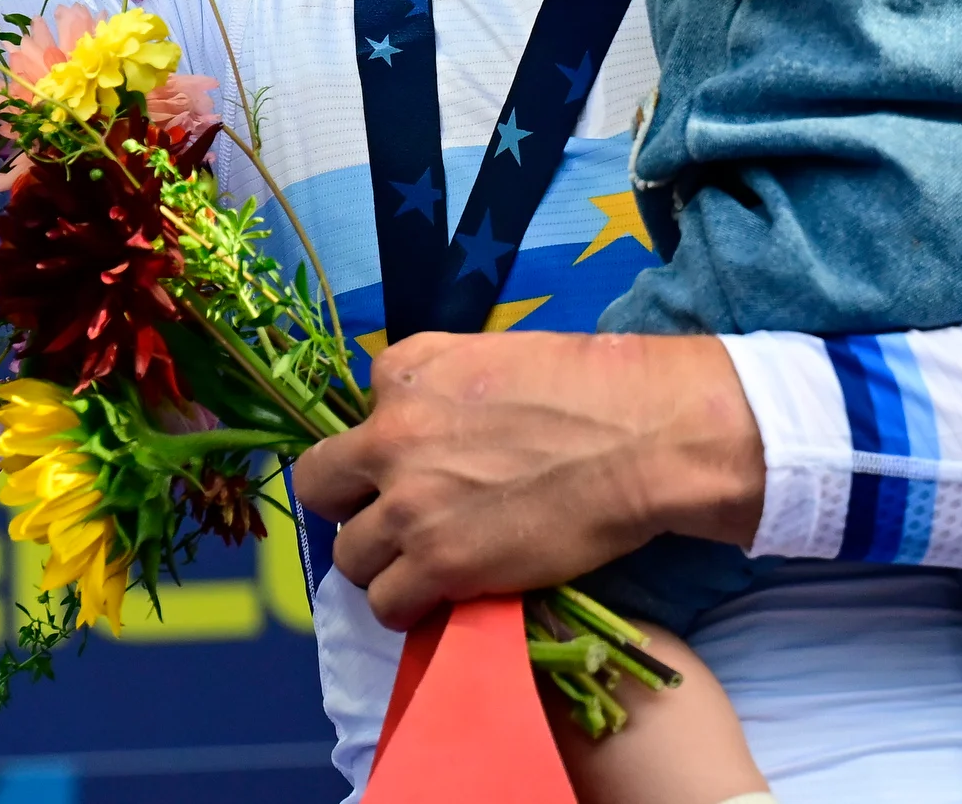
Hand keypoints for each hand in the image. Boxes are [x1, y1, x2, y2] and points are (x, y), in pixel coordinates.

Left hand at [291, 331, 764, 627]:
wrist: (641, 436)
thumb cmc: (588, 386)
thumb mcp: (491, 355)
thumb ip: (439, 383)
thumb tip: (427, 421)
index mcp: (404, 371)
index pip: (355, 418)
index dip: (382, 450)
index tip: (414, 468)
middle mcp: (389, 433)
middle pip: (320, 485)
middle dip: (348, 504)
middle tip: (392, 519)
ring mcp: (409, 503)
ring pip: (349, 554)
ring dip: (380, 562)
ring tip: (423, 565)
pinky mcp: (439, 564)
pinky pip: (386, 603)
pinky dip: (406, 606)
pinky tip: (437, 598)